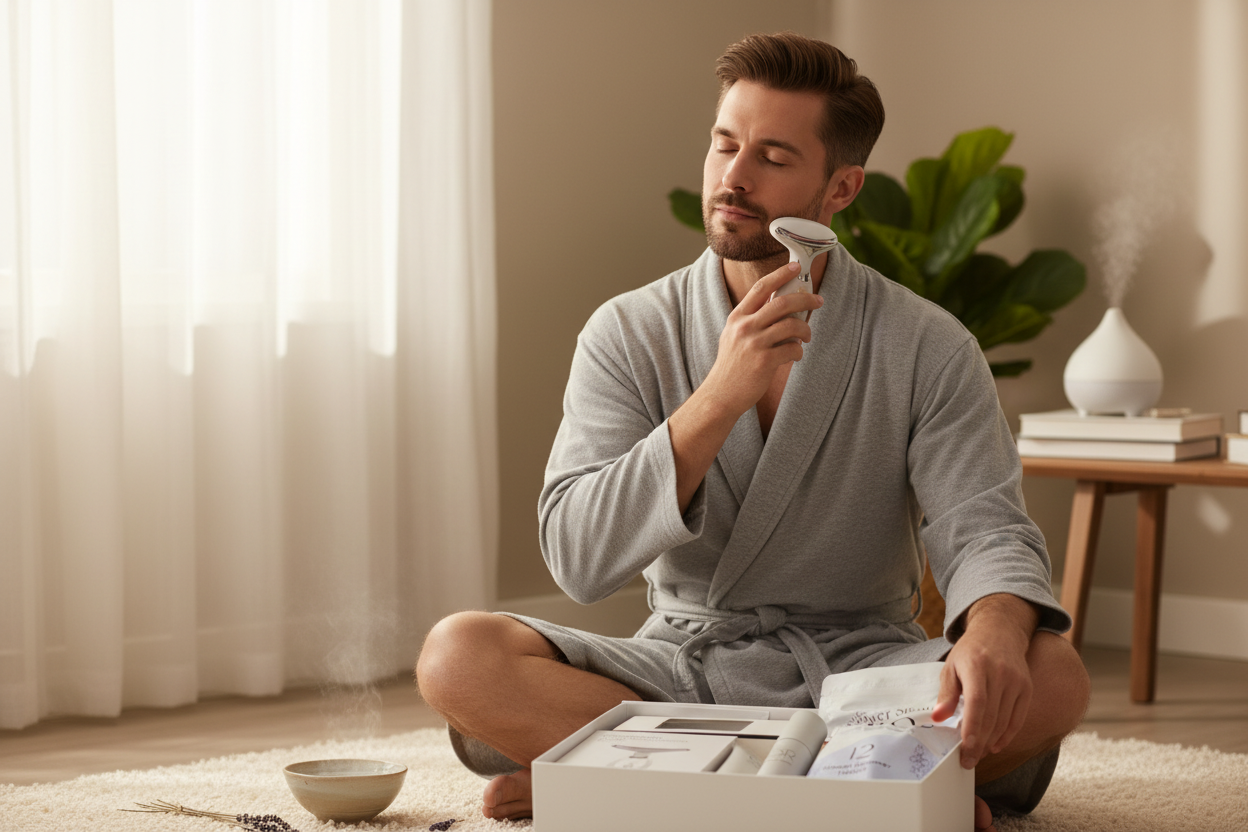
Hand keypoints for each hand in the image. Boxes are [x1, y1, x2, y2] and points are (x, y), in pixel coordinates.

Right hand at [701, 262, 823, 418]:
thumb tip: (781, 306)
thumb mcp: (734, 335)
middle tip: (818, 300)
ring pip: (792, 325)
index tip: (796, 267)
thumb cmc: (732, 365)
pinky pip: (792, 348)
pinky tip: (794, 355)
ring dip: (805, 329)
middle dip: (805, 299)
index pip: (761, 288)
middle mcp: (745, 326)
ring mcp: (754, 343)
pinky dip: (798, 351)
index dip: (780, 274)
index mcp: (738, 317)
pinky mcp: (764, 361)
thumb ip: (752, 319)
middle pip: (782, 302)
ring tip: (806, 336)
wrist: (721, 394)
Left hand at [932, 594, 1038, 769]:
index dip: (972, 729)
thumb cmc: (970, 651)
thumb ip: (946, 693)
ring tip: (978, 754)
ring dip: (991, 742)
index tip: (966, 749)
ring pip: (1005, 720)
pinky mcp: (1027, 688)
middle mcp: (1000, 673)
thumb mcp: (951, 666)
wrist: (1000, 631)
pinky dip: (1007, 735)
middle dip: (979, 743)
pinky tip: (995, 745)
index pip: (977, 703)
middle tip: (968, 760)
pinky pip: (1018, 718)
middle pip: (991, 716)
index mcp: (977, 666)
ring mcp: (1016, 681)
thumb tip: (938, 718)